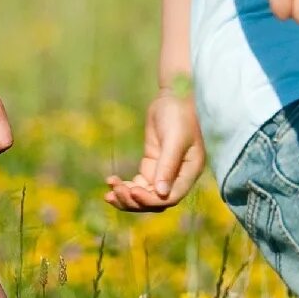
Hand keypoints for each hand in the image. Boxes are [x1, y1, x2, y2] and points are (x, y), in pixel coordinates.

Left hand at [105, 92, 206, 211]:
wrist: (174, 96)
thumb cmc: (179, 114)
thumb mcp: (174, 139)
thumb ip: (168, 166)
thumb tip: (161, 193)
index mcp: (190, 172)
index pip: (170, 198)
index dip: (150, 200)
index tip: (131, 191)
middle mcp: (179, 176)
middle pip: (156, 201)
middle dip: (134, 201)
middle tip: (113, 192)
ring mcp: (165, 172)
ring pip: (146, 195)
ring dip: (127, 197)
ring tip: (108, 193)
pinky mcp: (152, 165)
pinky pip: (139, 184)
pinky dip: (126, 187)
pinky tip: (111, 182)